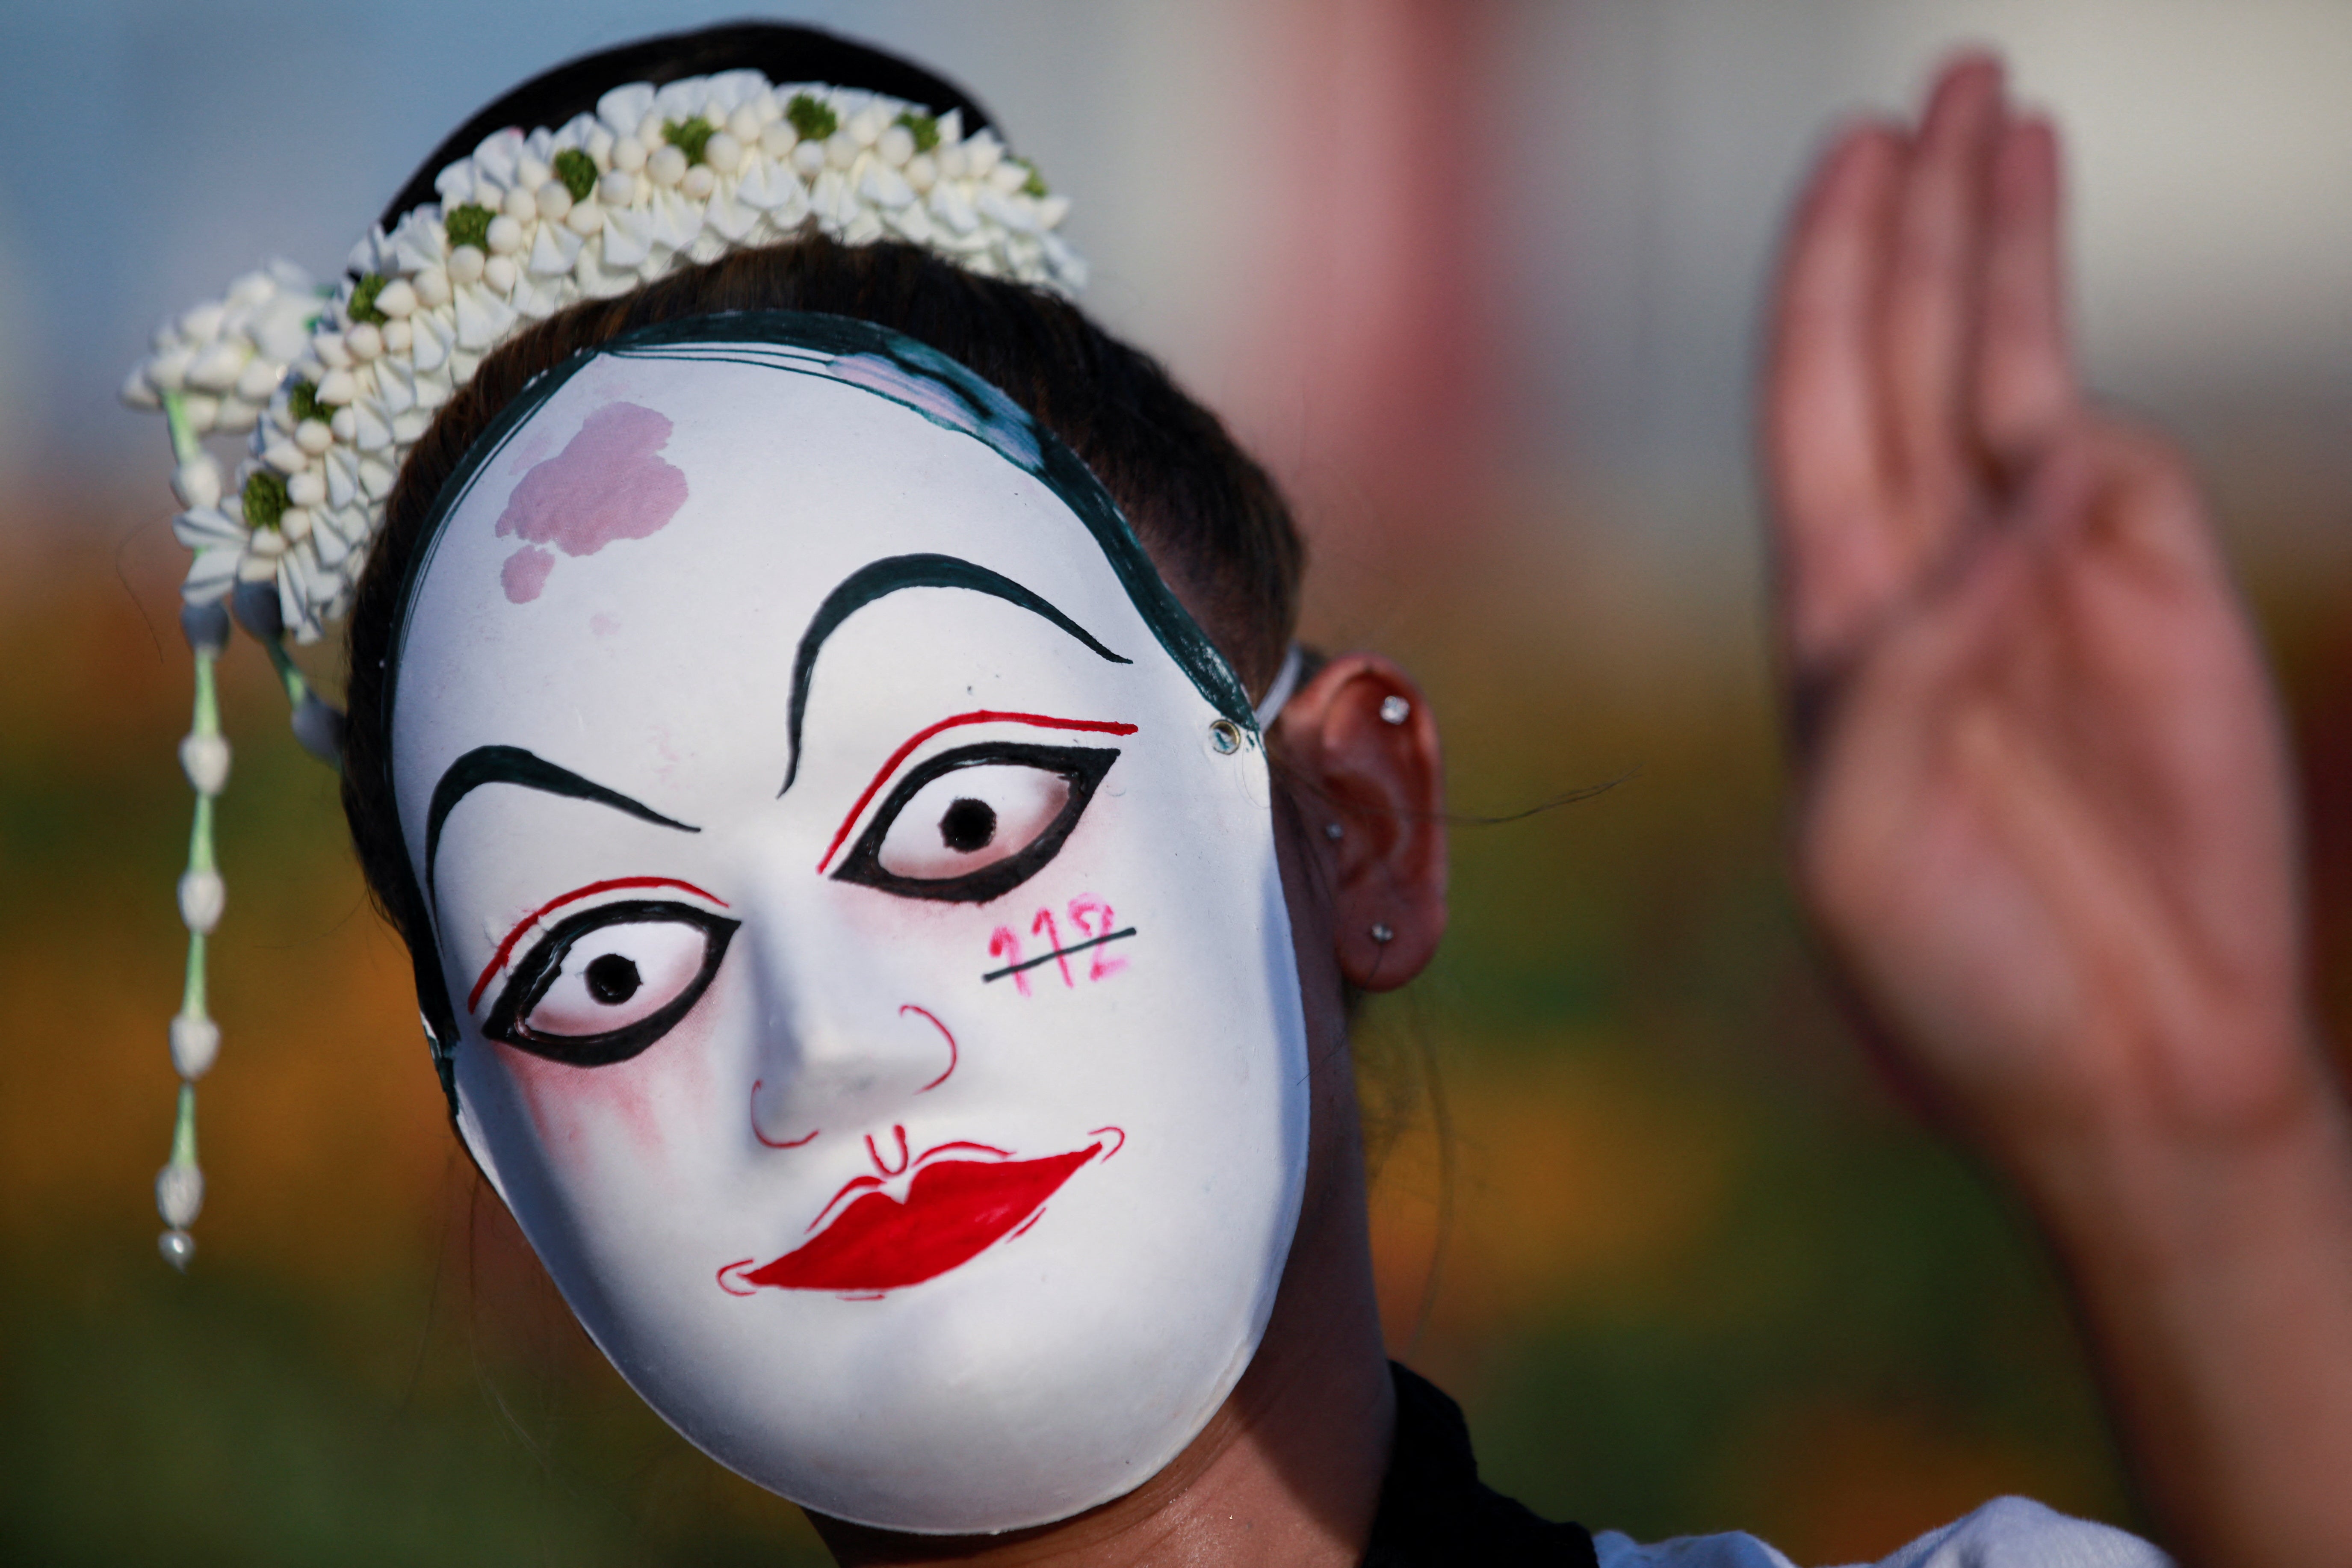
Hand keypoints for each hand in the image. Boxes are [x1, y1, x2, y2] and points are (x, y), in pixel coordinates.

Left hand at [1763, 55, 2315, 1176]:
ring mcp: (2045, 572)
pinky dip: (2067, 413)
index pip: (1815, 408)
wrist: (2130, 1067)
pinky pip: (2099, 464)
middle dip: (1918, 219)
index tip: (1846, 165)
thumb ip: (1897, 676)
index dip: (1826, 284)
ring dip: (2005, 245)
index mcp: (1837, 626)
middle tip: (1937, 84)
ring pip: (2011, 366)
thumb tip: (2007, 508)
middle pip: (1909, 350)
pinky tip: (2041, 373)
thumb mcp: (1856, 843)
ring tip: (2003, 116)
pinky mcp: (2154, 590)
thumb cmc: (1963, 981)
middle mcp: (1930, 573)